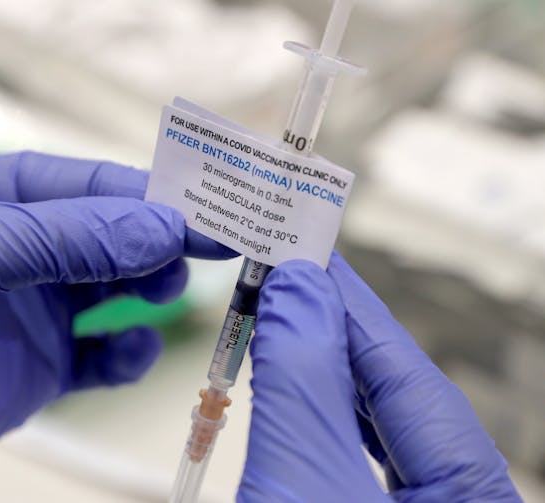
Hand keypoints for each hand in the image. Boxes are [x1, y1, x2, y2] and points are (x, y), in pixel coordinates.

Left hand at [0, 152, 233, 501]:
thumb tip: (159, 230)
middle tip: (205, 254)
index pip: (85, 183)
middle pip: (108, 232)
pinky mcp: (34, 367)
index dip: (147, 195)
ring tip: (164, 295)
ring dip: (148, 287)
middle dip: (157, 239)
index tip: (204, 212)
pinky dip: (126, 352)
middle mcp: (12, 248)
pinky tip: (129, 354)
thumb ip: (49, 239)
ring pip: (111, 287)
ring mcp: (26, 309)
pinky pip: (99, 353)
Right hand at [238, 253, 521, 501]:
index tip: (305, 258)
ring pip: (383, 425)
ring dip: (327, 374)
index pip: (408, 373)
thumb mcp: (296, 480)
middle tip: (284, 283)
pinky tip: (308, 391)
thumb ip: (301, 385)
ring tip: (286, 326)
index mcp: (471, 495)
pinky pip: (367, 456)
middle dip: (333, 336)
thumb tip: (298, 291)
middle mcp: (461, 501)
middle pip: (400, 396)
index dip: (348, 307)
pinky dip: (331, 418)